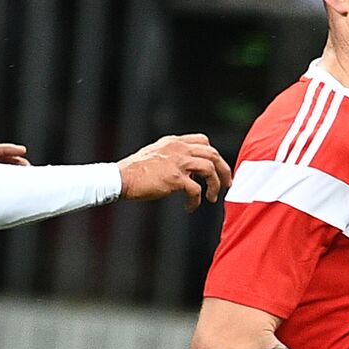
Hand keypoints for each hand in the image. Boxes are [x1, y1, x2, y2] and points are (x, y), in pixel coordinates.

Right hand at [117, 133, 232, 211]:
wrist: (121, 178)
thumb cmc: (135, 170)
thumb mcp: (156, 154)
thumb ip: (173, 157)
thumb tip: (189, 173)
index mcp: (174, 142)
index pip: (203, 140)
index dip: (213, 154)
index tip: (215, 167)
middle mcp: (179, 149)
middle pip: (213, 154)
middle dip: (224, 170)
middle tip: (227, 184)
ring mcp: (178, 162)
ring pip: (209, 169)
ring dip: (215, 185)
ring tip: (213, 197)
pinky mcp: (175, 178)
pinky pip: (196, 190)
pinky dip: (196, 201)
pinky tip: (190, 207)